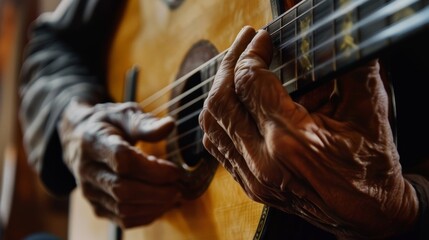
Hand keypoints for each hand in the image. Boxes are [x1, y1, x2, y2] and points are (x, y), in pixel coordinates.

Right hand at [58, 100, 181, 227]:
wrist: (79, 138)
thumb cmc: (107, 124)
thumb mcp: (124, 114)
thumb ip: (145, 123)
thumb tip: (169, 126)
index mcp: (93, 141)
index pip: (121, 160)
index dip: (152, 169)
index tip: (175, 170)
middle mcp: (86, 169)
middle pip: (123, 189)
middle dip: (157, 192)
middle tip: (178, 186)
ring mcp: (89, 191)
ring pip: (123, 208)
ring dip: (154, 206)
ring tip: (174, 195)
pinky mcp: (96, 206)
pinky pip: (122, 219)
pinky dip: (147, 216)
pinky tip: (162, 205)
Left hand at [199, 26, 417, 237]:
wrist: (365, 216)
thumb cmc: (370, 169)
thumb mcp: (369, 115)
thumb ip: (351, 72)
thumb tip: (336, 41)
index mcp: (291, 140)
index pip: (251, 83)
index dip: (252, 53)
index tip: (261, 38)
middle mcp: (263, 160)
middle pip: (222, 100)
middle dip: (229, 63)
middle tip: (243, 45)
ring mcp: (252, 176)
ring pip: (211, 124)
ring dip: (218, 90)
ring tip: (235, 69)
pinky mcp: (249, 185)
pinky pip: (217, 146)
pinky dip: (219, 118)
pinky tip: (232, 104)